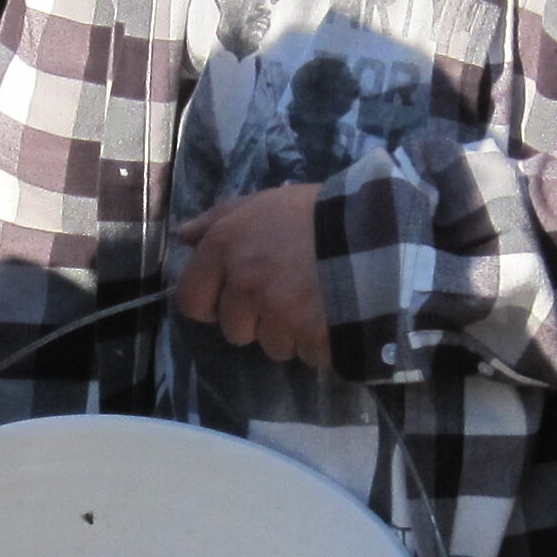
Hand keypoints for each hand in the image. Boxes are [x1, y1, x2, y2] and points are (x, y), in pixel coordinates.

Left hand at [172, 183, 330, 368]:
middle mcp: (243, 285)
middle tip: (289, 293)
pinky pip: (306, 354)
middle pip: (235, 330)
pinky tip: (336, 314)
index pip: (191, 301)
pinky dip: (320, 342)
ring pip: (272, 345)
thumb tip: (182, 237)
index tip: (237, 296)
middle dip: (258, 320)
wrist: (374, 231)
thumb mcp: (264, 203)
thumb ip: (219, 219)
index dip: (212, 302)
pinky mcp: (308, 336)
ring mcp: (276, 314)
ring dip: (291, 333)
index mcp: (224, 249)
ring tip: (318, 302)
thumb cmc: (316, 212)